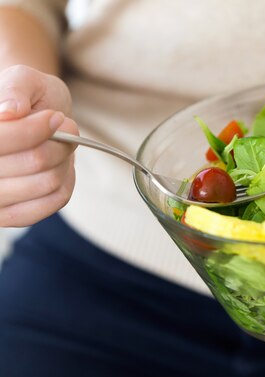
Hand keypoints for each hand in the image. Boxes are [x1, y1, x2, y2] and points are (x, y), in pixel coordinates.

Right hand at [0, 65, 78, 226]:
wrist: (32, 118)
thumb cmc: (26, 97)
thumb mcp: (22, 79)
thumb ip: (15, 88)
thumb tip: (10, 112)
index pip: (2, 140)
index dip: (33, 130)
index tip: (55, 117)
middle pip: (34, 162)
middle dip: (59, 141)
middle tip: (64, 125)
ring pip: (48, 182)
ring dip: (65, 159)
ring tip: (60, 143)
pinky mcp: (11, 215)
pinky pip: (54, 201)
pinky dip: (66, 180)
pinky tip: (58, 166)